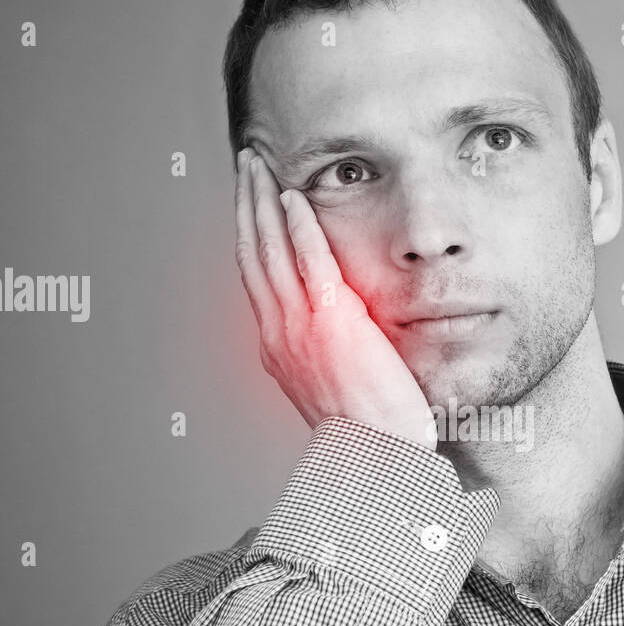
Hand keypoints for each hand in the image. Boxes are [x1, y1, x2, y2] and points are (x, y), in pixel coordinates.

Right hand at [234, 148, 436, 449]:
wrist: (376, 459)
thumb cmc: (367, 433)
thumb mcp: (331, 387)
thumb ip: (325, 353)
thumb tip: (335, 333)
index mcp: (278, 349)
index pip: (256, 278)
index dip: (249, 235)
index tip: (250, 204)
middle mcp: (279, 334)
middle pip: (251, 254)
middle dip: (245, 205)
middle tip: (244, 166)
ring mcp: (300, 327)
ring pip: (270, 250)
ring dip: (263, 201)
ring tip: (259, 166)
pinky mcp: (332, 321)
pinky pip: (310, 261)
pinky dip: (299, 226)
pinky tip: (296, 197)